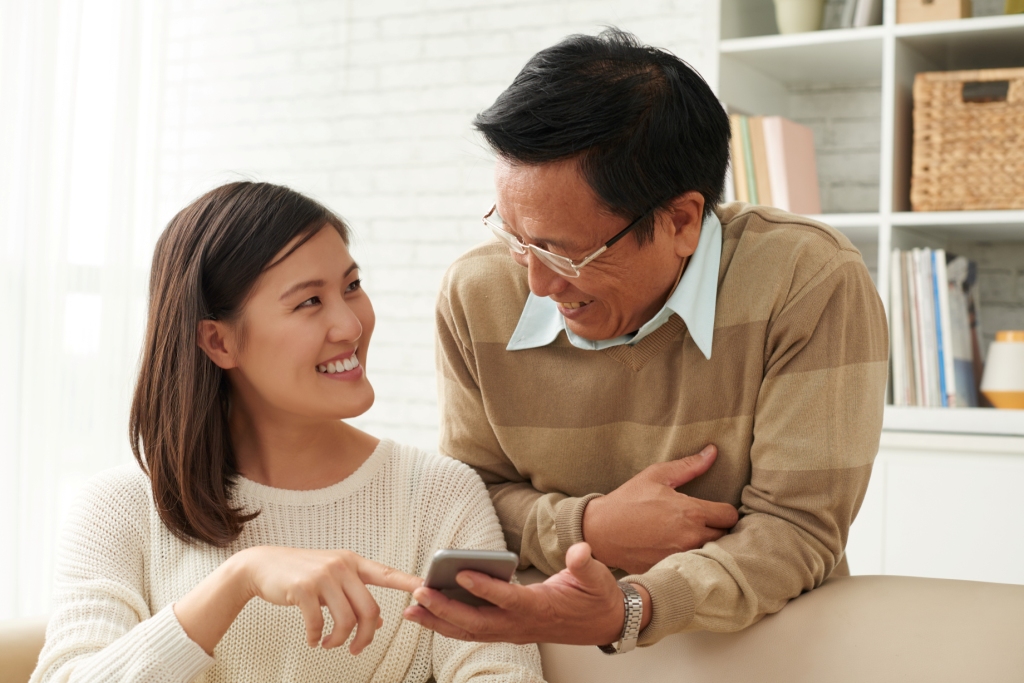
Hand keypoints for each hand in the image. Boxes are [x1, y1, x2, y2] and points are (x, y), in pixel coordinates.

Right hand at [243, 547, 421, 650]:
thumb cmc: (300, 574)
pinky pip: (318, 623)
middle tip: (356, 649)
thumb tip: (379, 624)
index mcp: (353, 562)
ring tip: (329, 644)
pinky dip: (316, 637)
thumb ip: (355, 597)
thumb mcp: (332, 580)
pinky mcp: (303, 588)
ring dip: (339, 641)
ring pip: (346, 620)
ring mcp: (323, 576)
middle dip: (366, 637)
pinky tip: (313, 640)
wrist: (262, 565)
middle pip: (370, 610)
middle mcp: (341, 566)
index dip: (408, 581)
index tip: (426, 588)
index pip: (386, 573)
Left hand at [403, 542, 632, 645]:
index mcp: (540, 608)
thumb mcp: (597, 578)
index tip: (461, 574)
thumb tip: (579, 550)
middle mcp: (521, 624)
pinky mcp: (507, 630)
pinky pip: (473, 631)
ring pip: (470, 631)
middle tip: (420, 593)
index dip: (484, 588)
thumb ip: (585, 564)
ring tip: (411, 610)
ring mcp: (512, 630)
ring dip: (439, 622)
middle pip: (478, 623)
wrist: (602, 624)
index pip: (508, 599)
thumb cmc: (595, 598)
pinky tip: (427, 614)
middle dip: (446, 610)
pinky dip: (448, 625)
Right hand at [583, 445, 738, 573]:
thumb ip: (689, 466)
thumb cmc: (627, 500)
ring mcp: (681, 557)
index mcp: (691, 512)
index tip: (714, 509)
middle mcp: (691, 537)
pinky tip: (676, 549)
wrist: (600, 530)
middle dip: (718, 529)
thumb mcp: (656, 476)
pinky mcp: (670, 570)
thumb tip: (713, 451)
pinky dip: (689, 559)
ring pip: (711, 553)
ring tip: (691, 536)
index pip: (730, 515)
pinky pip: (692, 566)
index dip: (724, 511)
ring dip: (706, 545)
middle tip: (703, 523)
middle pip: (726, 537)